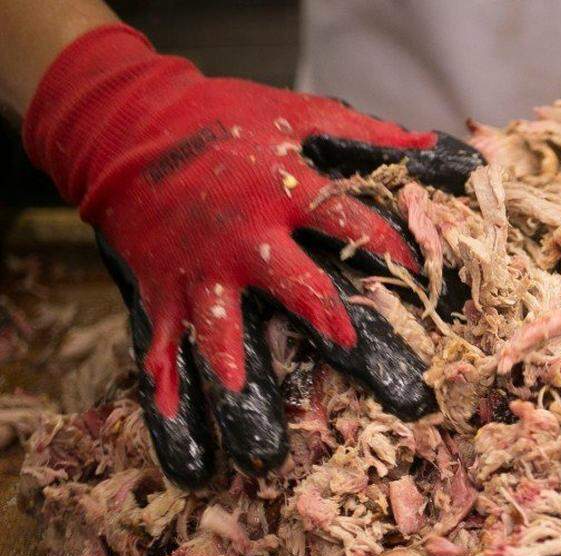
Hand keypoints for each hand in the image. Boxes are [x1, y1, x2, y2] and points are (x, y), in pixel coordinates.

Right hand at [22, 25, 482, 485]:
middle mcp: (244, 237)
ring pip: (220, 328)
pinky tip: (177, 428)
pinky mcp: (162, 288)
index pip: (347, 221)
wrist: (126, 122)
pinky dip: (165, 386)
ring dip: (233, 369)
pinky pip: (161, 343)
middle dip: (325, 317)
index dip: (387, 245)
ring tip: (249, 412)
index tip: (421, 271)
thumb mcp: (294, 114)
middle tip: (353, 350)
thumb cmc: (221, 118)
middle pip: (292, 283)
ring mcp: (200, 268)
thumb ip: (361, 132)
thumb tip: (426, 139)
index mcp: (282, 193)